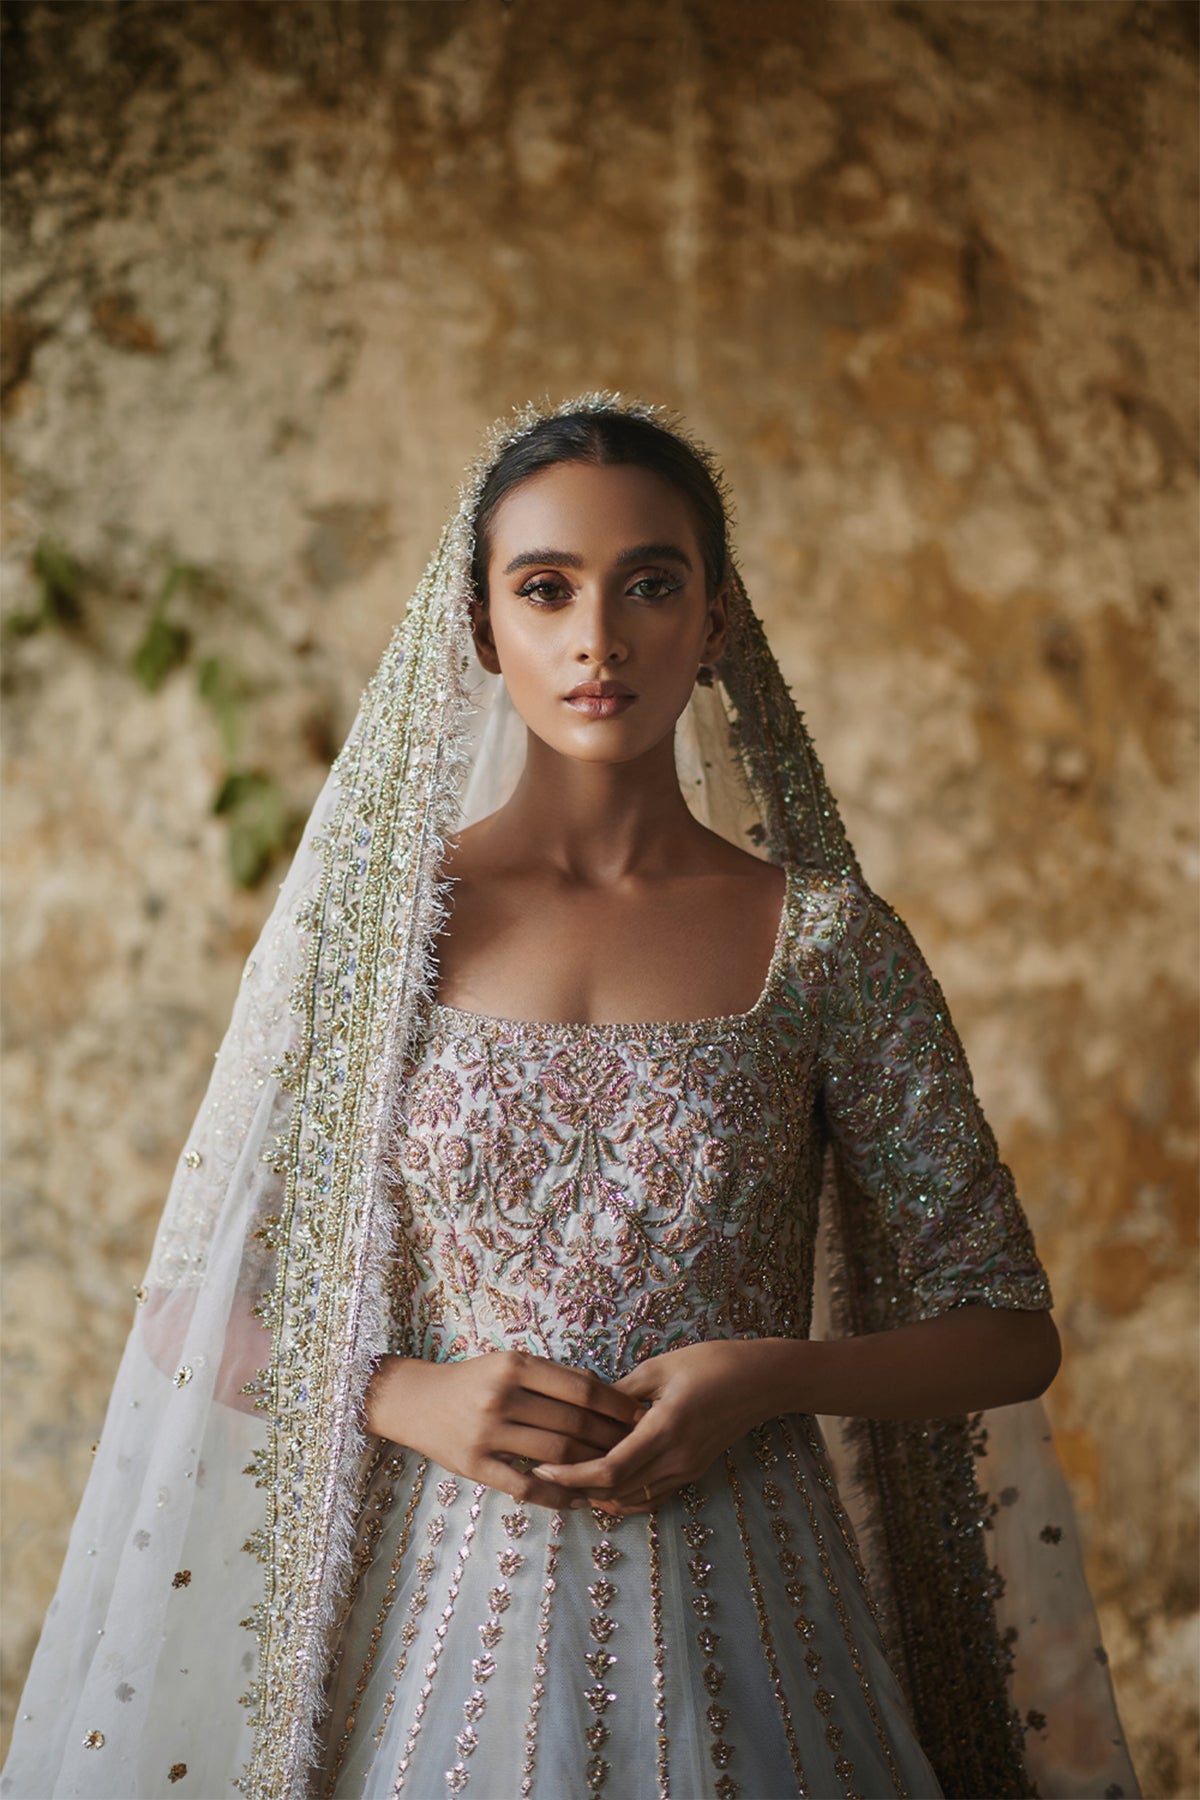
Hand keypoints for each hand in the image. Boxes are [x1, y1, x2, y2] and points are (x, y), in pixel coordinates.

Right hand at [363, 1349, 646, 1513]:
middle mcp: (502, 1396)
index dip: (616, 1404)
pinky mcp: (474, 1465)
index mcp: (515, 1365)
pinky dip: (558, 1494)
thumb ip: (551, 1378)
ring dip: (592, 1466)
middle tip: (635, 1446)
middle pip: (574, 1423)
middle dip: (612, 1437)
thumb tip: (608, 1397)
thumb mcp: (509, 1363)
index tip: (639, 1414)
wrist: (415, 1400)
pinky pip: (526, 1486)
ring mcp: (487, 1433)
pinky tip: (578, 1499)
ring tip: (613, 1471)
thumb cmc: (473, 1380)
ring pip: (557, 1455)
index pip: (581, 1388)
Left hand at [530, 1339, 774, 1514]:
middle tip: (544, 1476)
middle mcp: (676, 1458)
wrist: (762, 1380)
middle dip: (576, 1489)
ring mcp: (686, 1469)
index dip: (572, 1475)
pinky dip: (624, 1496)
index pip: (608, 1469)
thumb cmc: (711, 1363)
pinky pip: (652, 1495)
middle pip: (616, 1490)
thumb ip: (620, 1391)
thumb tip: (582, 1405)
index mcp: (664, 1428)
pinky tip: (604, 1486)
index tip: (543, 1468)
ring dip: (599, 1495)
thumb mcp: (660, 1367)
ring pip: (633, 1498)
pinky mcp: (692, 1471)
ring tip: (567, 1481)